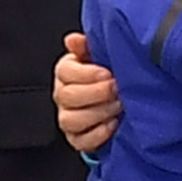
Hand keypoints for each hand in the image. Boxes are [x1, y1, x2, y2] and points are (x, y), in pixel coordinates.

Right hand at [53, 31, 120, 155]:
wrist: (118, 104)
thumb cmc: (108, 76)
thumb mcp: (100, 57)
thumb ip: (87, 47)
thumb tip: (73, 39)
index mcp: (66, 73)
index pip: (64, 72)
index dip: (85, 73)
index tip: (107, 72)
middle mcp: (62, 96)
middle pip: (67, 96)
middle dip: (95, 93)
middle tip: (117, 88)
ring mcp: (68, 119)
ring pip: (71, 120)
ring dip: (97, 113)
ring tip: (118, 106)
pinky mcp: (77, 139)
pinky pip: (81, 141)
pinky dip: (97, 134)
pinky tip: (113, 124)